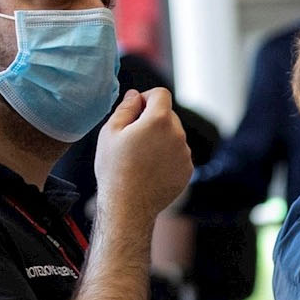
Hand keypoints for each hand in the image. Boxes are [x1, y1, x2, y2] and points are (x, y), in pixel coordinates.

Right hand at [95, 89, 191, 222]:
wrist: (129, 205)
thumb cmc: (115, 168)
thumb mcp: (110, 132)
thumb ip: (126, 108)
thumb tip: (136, 95)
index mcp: (159, 120)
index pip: (161, 94)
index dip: (146, 98)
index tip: (135, 110)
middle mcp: (178, 134)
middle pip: (168, 115)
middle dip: (152, 119)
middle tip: (132, 138)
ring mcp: (185, 154)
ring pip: (174, 135)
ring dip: (160, 138)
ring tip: (140, 157)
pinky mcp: (188, 170)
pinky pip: (178, 154)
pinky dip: (167, 156)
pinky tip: (150, 169)